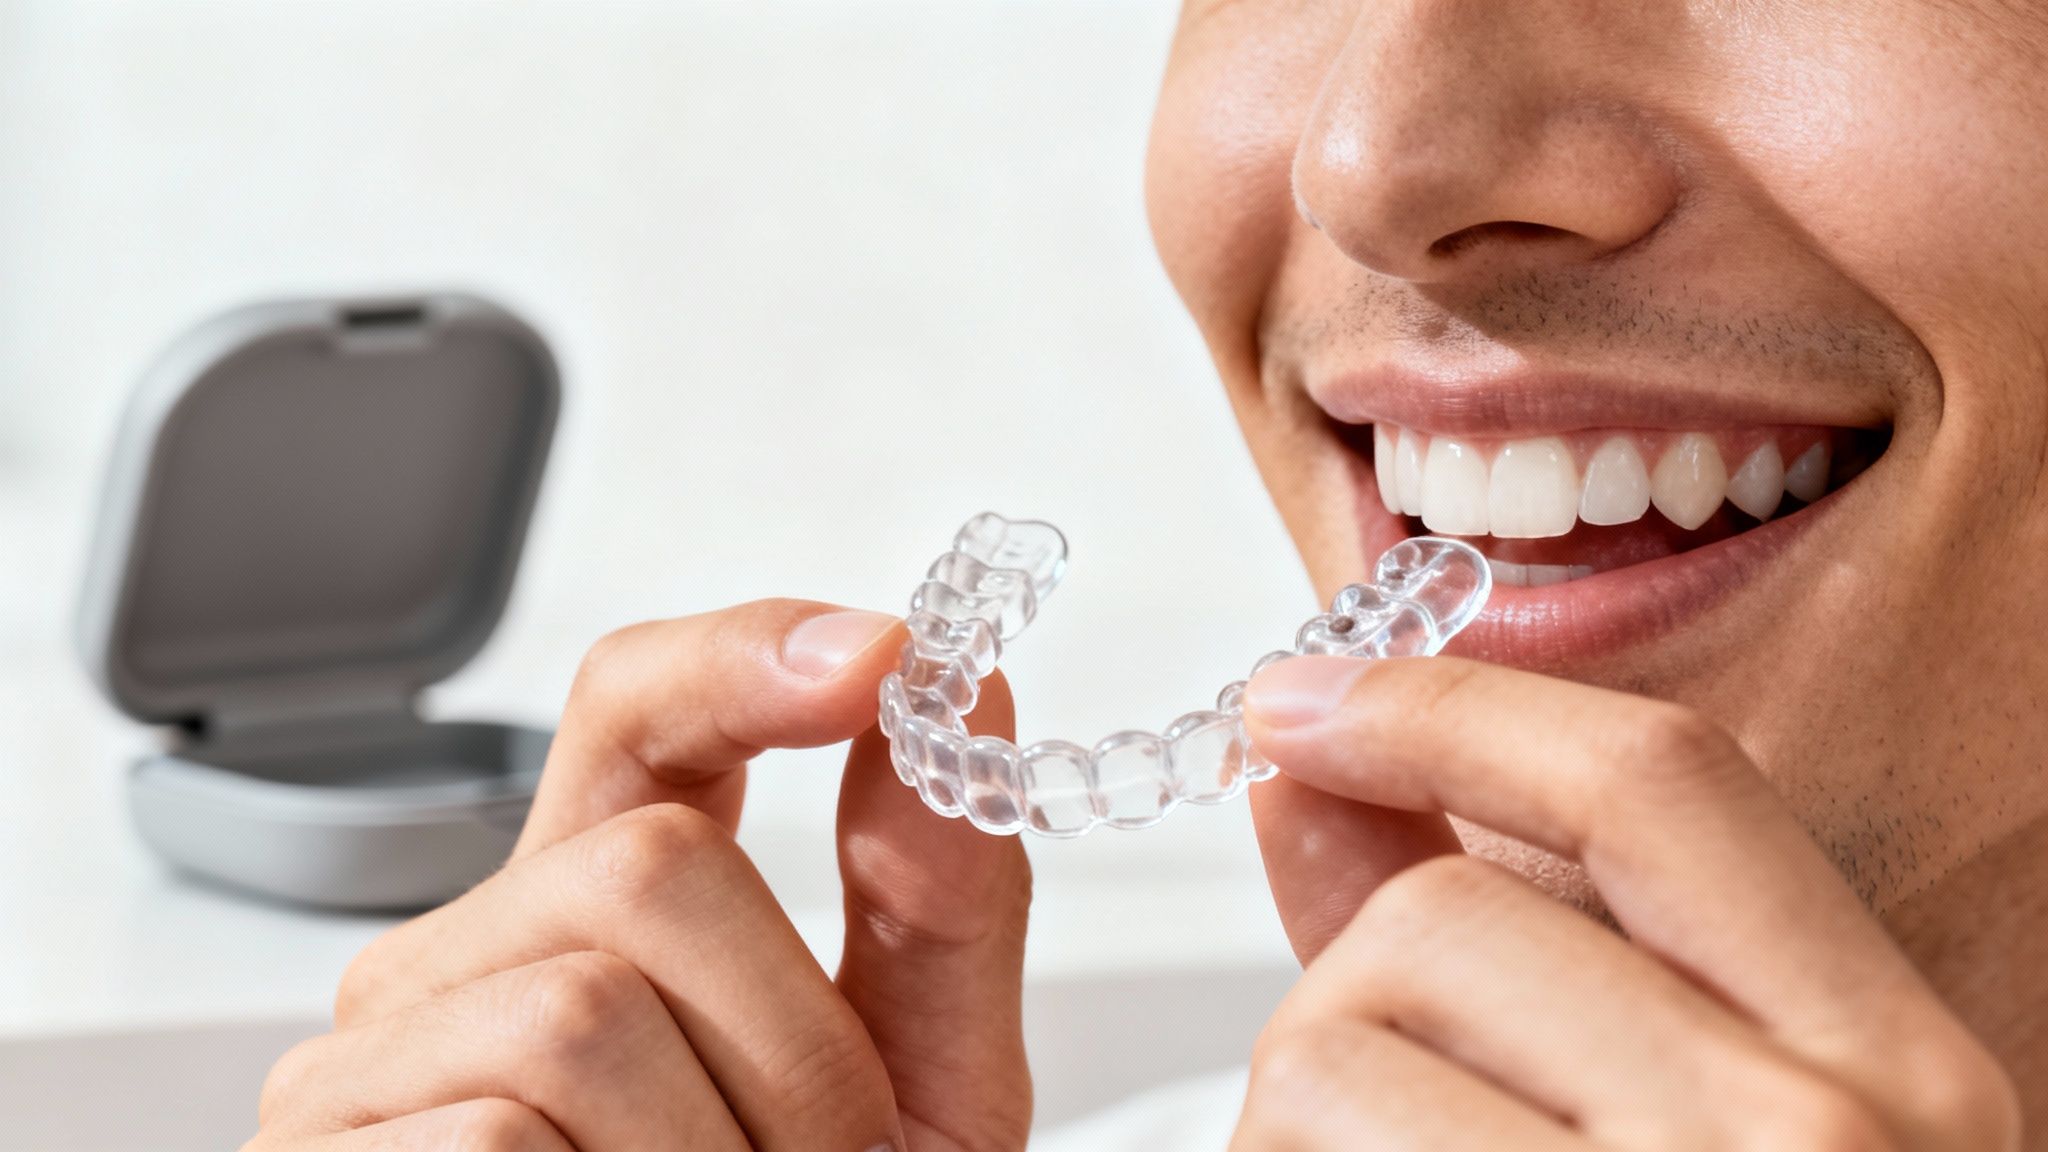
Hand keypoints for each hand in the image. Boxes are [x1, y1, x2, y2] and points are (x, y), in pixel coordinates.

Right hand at [245, 600, 1031, 1151]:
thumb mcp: (909, 1086)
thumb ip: (936, 905)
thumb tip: (969, 696)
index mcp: (597, 913)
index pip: (637, 709)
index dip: (747, 658)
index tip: (884, 659)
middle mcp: (464, 960)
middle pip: (649, 861)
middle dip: (795, 1041)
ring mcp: (366, 1062)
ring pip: (583, 1014)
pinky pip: (500, 1140)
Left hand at [1231, 655, 2019, 1149]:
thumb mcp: (1705, 1138)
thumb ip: (1503, 954)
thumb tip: (1305, 772)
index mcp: (1894, 1068)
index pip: (1657, 782)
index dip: (1444, 708)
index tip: (1299, 701)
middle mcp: (1816, 1139)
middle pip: (1434, 924)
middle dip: (1341, 1002)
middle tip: (1380, 1123)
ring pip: (1326, 1058)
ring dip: (1298, 1129)